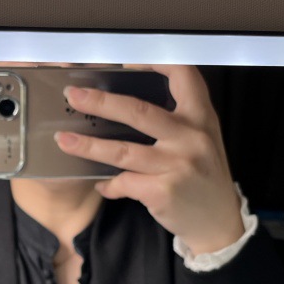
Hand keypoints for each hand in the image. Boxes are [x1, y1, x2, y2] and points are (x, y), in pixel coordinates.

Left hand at [54, 65, 244, 254]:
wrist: (219, 222)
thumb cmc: (204, 176)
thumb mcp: (202, 139)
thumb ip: (176, 119)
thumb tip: (124, 104)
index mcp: (201, 116)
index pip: (183, 74)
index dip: (154, 62)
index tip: (126, 61)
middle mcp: (191, 136)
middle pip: (138, 111)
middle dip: (100, 102)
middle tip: (73, 96)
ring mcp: (177, 165)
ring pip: (122, 151)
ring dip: (88, 146)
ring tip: (64, 140)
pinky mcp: (163, 191)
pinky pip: (124, 182)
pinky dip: (109, 184)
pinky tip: (101, 184)